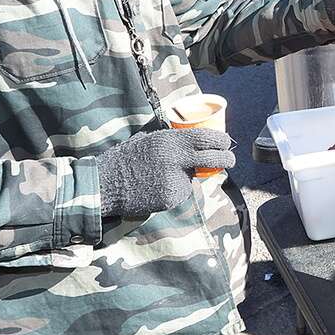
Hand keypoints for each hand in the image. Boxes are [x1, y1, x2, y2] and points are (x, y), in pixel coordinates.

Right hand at [96, 128, 236, 218]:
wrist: (105, 183)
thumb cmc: (125, 159)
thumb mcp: (148, 140)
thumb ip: (170, 141)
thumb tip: (191, 141)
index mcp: (169, 140)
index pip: (206, 137)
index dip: (221, 140)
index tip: (227, 142)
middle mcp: (175, 158)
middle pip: (213, 158)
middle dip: (226, 159)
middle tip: (230, 160)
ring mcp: (174, 179)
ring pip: (193, 179)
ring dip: (187, 178)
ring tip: (161, 177)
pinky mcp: (170, 197)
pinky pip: (180, 193)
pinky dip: (174, 191)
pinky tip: (156, 188)